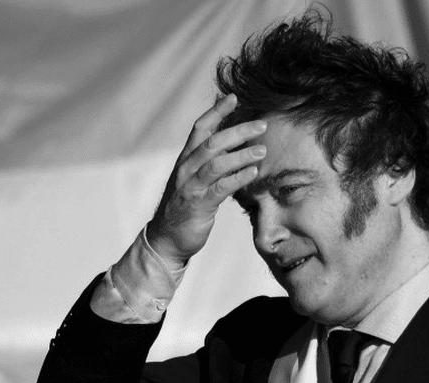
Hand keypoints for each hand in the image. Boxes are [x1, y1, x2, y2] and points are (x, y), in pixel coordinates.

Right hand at [146, 94, 266, 267]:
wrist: (166, 238)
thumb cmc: (185, 207)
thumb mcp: (195, 180)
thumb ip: (210, 163)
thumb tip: (236, 146)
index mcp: (185, 160)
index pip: (200, 128)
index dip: (216, 111)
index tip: (234, 98)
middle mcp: (186, 169)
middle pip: (212, 142)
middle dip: (238, 131)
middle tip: (262, 125)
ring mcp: (190, 187)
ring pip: (216, 163)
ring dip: (242, 154)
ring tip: (262, 150)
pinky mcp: (198, 205)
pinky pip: (220, 188)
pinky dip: (238, 178)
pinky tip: (254, 173)